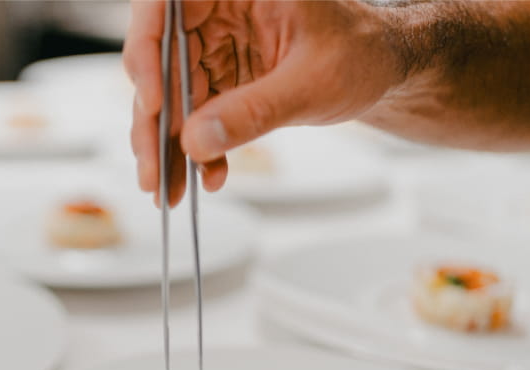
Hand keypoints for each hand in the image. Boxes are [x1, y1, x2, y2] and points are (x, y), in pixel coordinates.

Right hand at [123, 0, 401, 204]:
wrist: (383, 69)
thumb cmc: (362, 52)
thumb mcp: (312, 82)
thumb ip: (254, 111)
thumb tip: (194, 143)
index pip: (165, 5)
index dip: (146, 52)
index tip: (153, 104)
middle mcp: (218, 11)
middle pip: (159, 62)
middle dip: (152, 123)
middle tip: (153, 171)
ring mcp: (217, 47)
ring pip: (171, 96)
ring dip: (168, 147)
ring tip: (168, 190)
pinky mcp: (222, 80)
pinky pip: (196, 116)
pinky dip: (198, 150)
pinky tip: (208, 177)